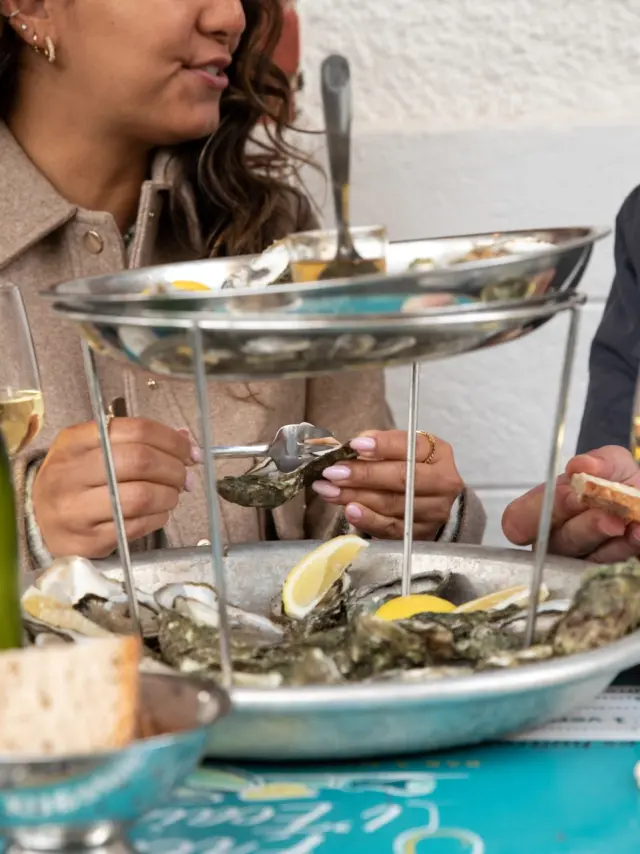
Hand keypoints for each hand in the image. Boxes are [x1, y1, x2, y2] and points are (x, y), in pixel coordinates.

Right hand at [33, 418, 197, 558]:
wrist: (37, 521)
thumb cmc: (73, 480)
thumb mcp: (92, 449)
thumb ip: (136, 441)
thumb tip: (185, 440)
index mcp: (74, 442)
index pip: (134, 430)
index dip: (171, 440)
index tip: (189, 451)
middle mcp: (70, 473)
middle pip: (140, 461)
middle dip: (174, 468)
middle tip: (185, 476)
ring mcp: (76, 510)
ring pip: (141, 496)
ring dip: (169, 495)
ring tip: (173, 495)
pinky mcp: (88, 540)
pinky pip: (137, 526)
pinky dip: (159, 517)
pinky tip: (159, 512)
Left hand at [311, 429, 463, 539]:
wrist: (429, 499)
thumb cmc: (409, 466)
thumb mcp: (400, 448)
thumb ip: (379, 444)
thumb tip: (353, 447)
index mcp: (438, 453)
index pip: (410, 447)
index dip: (382, 446)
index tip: (355, 446)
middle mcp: (444, 482)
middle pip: (401, 478)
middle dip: (363, 475)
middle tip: (333, 472)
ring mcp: (435, 511)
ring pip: (392, 503)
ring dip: (356, 496)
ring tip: (329, 490)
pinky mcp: (421, 533)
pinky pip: (390, 527)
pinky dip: (367, 519)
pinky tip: (349, 510)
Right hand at [502, 445, 639, 561]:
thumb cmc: (620, 484)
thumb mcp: (613, 464)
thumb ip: (598, 462)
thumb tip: (580, 466)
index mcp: (545, 509)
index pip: (517, 522)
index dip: (531, 517)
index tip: (567, 496)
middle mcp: (557, 538)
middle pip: (556, 541)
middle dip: (580, 524)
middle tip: (605, 513)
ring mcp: (580, 561)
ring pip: (583, 557)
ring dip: (602, 537)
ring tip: (622, 522)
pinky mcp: (604, 575)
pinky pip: (610, 568)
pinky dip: (626, 547)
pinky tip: (637, 533)